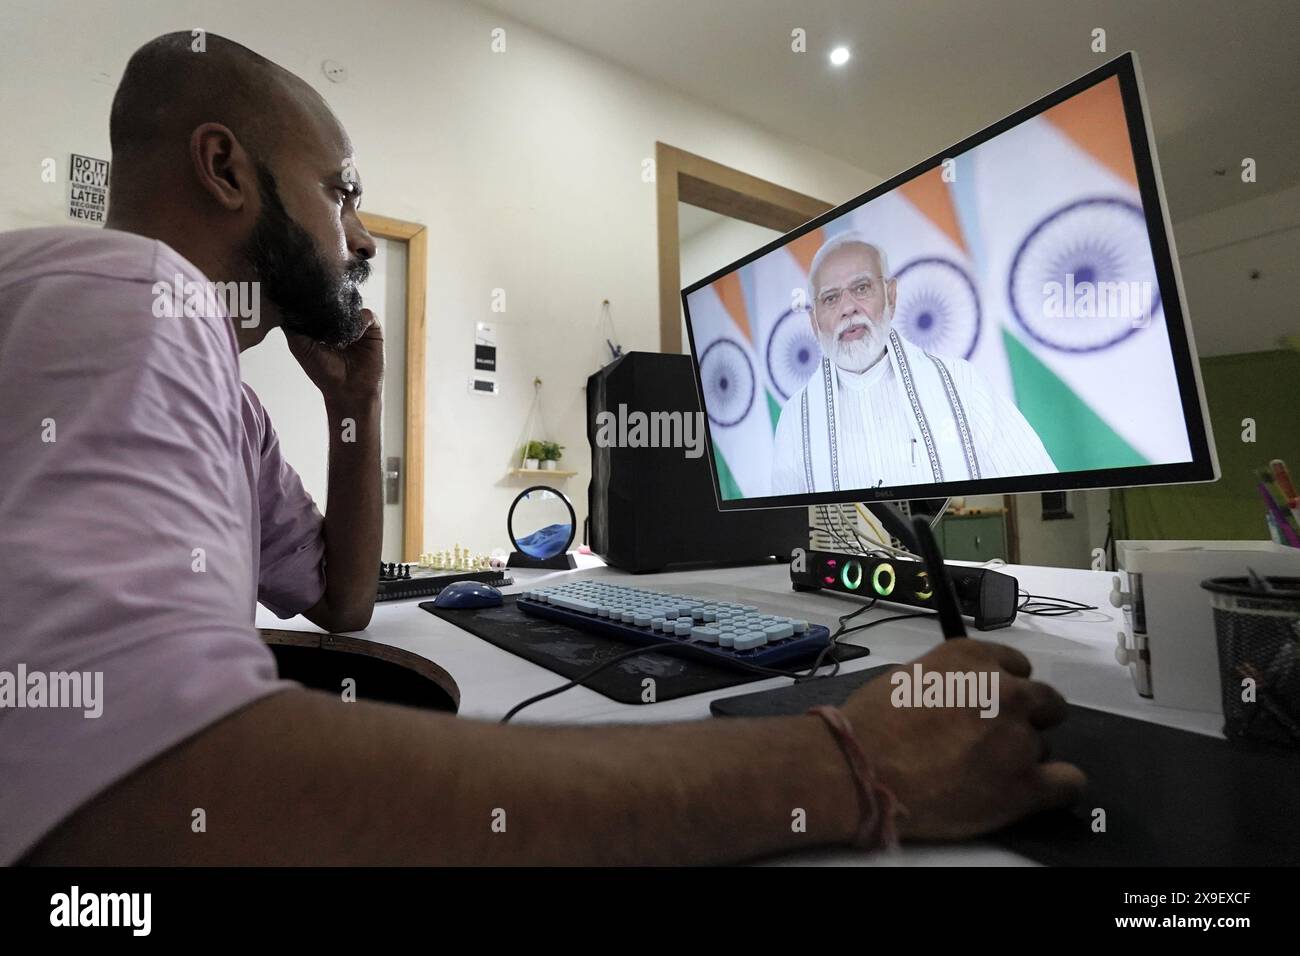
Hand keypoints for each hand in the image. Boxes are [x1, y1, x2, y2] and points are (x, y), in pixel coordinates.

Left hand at [286, 308, 383, 403]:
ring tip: (340, 328)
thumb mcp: (299, 346)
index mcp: (321, 325)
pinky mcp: (373, 330)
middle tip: (326, 307)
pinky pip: (368, 316)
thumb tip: (287, 305)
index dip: (313, 300)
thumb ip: (292, 326)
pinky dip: (361, 321)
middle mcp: (339, 323)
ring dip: (346, 312)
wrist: (349, 390)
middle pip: (336, 300)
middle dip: (331, 301)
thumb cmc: (324, 373)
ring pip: (352, 305)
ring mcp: (356, 325)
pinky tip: (354, 336)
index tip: (308, 298)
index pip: (318, 304)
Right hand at [841, 639, 1084, 840]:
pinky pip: (1069, 783)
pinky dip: (1054, 786)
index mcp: (974, 657)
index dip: (1003, 688)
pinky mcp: (1026, 785)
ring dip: (1021, 756)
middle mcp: (1005, 690)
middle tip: (993, 740)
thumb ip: (952, 681)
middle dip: (1025, 718)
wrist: (861, 768)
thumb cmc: (871, 722)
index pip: (1018, 666)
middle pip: (1045, 702)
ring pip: (1043, 746)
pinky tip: (1029, 791)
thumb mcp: (912, 676)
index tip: (988, 706)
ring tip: (983, 773)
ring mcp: (1019, 738)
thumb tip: (964, 698)